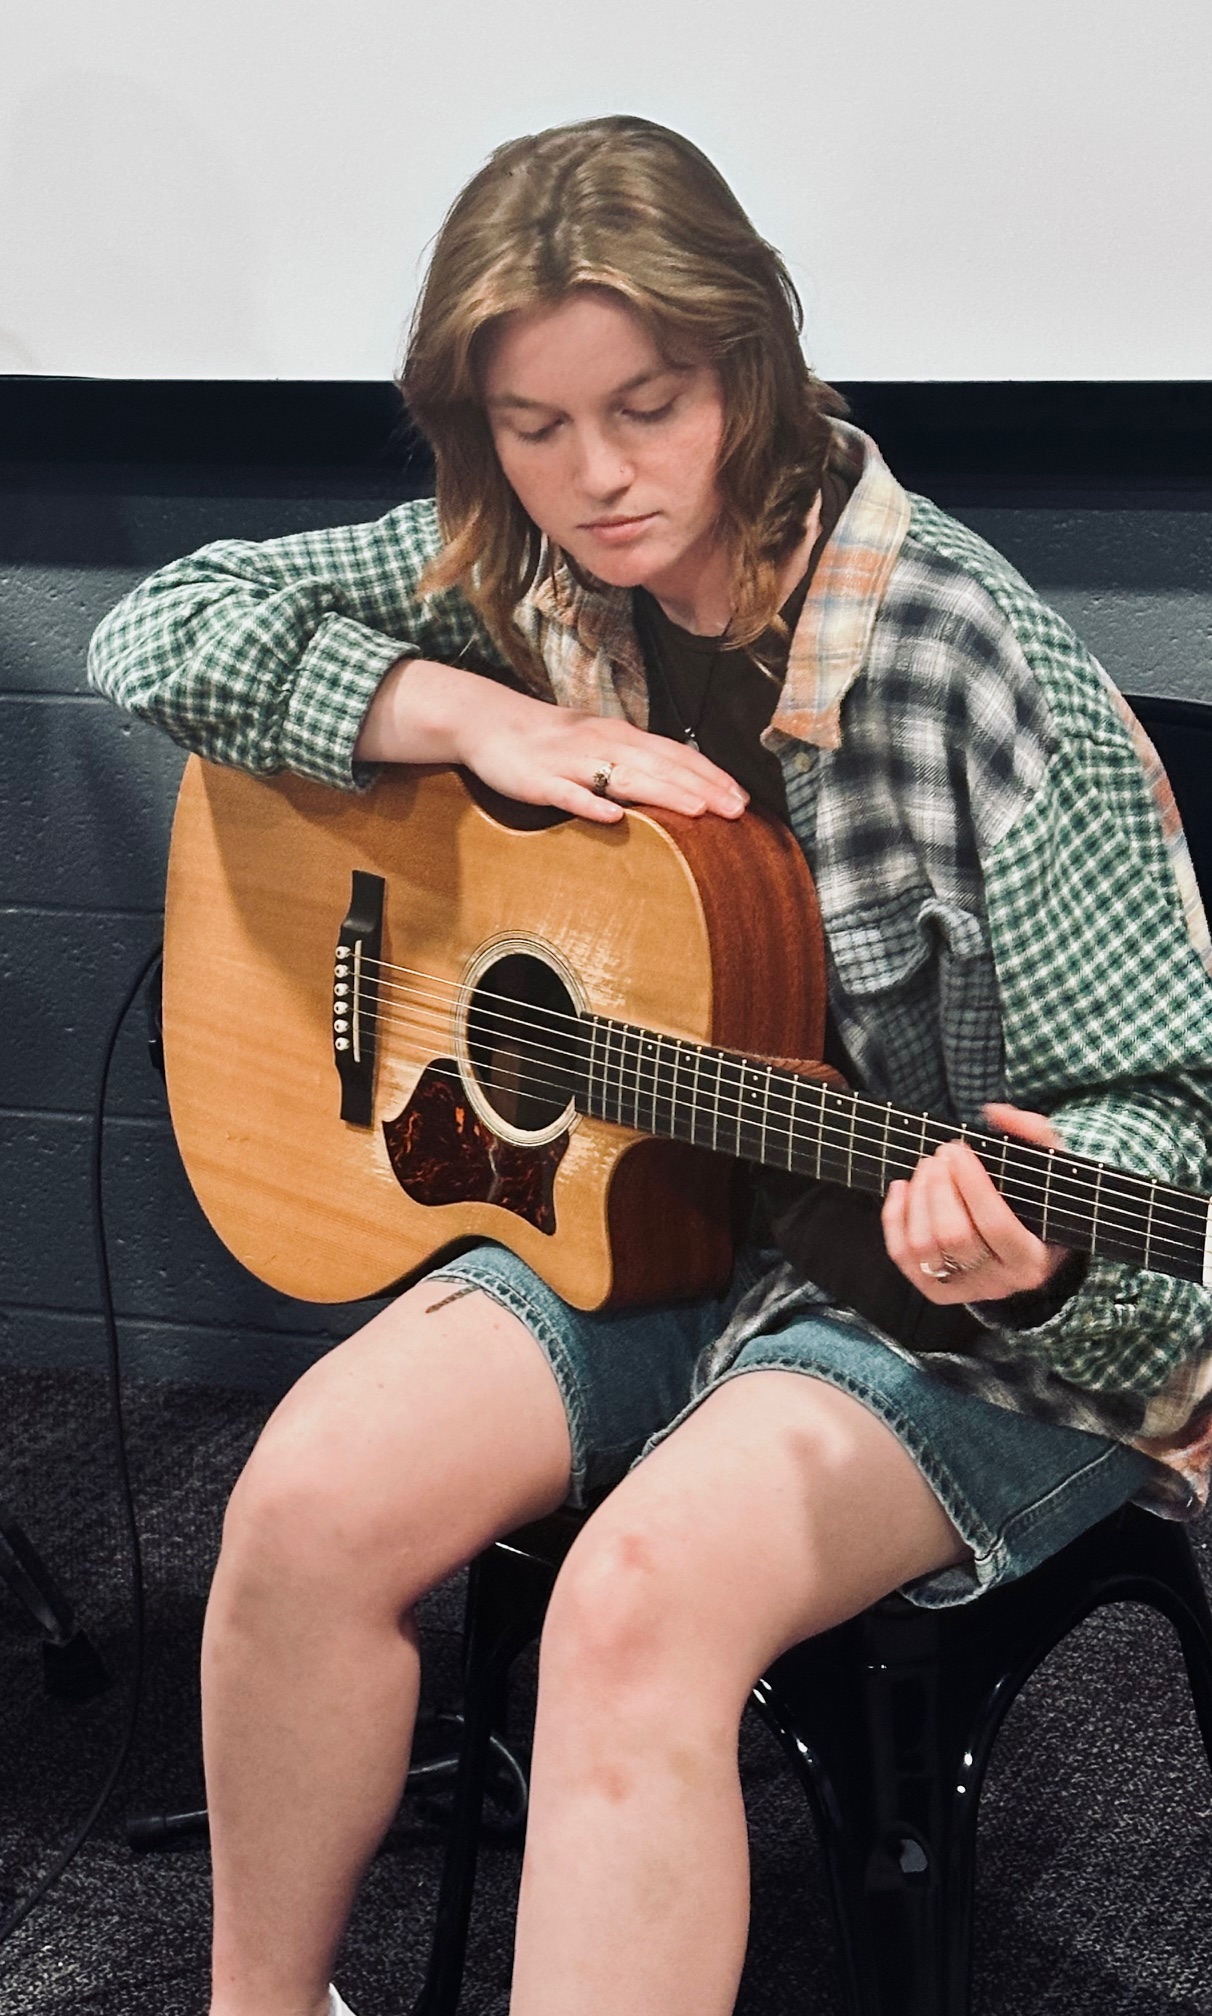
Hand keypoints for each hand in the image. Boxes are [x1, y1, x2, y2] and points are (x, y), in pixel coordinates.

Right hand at [455, 680, 747, 825]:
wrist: (490, 721)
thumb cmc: (549, 738)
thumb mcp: (599, 743)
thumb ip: (634, 762)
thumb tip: (676, 783)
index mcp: (621, 736)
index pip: (676, 755)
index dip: (711, 776)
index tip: (743, 799)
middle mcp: (604, 743)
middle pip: (662, 767)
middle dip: (703, 788)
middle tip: (738, 811)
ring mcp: (573, 762)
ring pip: (625, 778)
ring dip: (665, 794)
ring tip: (699, 811)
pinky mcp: (541, 781)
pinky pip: (570, 795)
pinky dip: (592, 806)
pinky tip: (615, 819)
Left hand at [881, 1102, 1072, 1304]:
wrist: (1031, 1245)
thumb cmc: (1038, 1200)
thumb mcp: (1051, 1167)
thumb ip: (1034, 1133)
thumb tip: (996, 1113)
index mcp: (1031, 1259)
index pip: (995, 1224)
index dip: (972, 1184)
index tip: (958, 1149)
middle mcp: (999, 1283)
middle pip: (954, 1236)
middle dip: (940, 1188)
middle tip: (940, 1155)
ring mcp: (965, 1290)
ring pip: (924, 1247)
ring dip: (918, 1198)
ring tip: (926, 1166)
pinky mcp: (935, 1290)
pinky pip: (903, 1257)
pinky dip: (895, 1219)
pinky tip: (902, 1187)